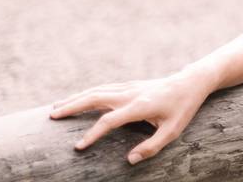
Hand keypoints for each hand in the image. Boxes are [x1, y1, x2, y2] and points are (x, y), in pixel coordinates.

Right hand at [49, 69, 212, 164]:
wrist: (190, 82)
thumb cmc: (182, 108)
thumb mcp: (173, 131)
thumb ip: (151, 147)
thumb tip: (128, 160)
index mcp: (140, 106)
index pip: (109, 120)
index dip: (92, 134)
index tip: (78, 147)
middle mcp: (130, 93)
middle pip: (95, 98)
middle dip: (72, 106)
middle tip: (52, 116)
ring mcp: (128, 87)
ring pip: (96, 90)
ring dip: (75, 98)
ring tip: (55, 108)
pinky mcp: (129, 85)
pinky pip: (103, 88)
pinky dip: (86, 93)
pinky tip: (76, 99)